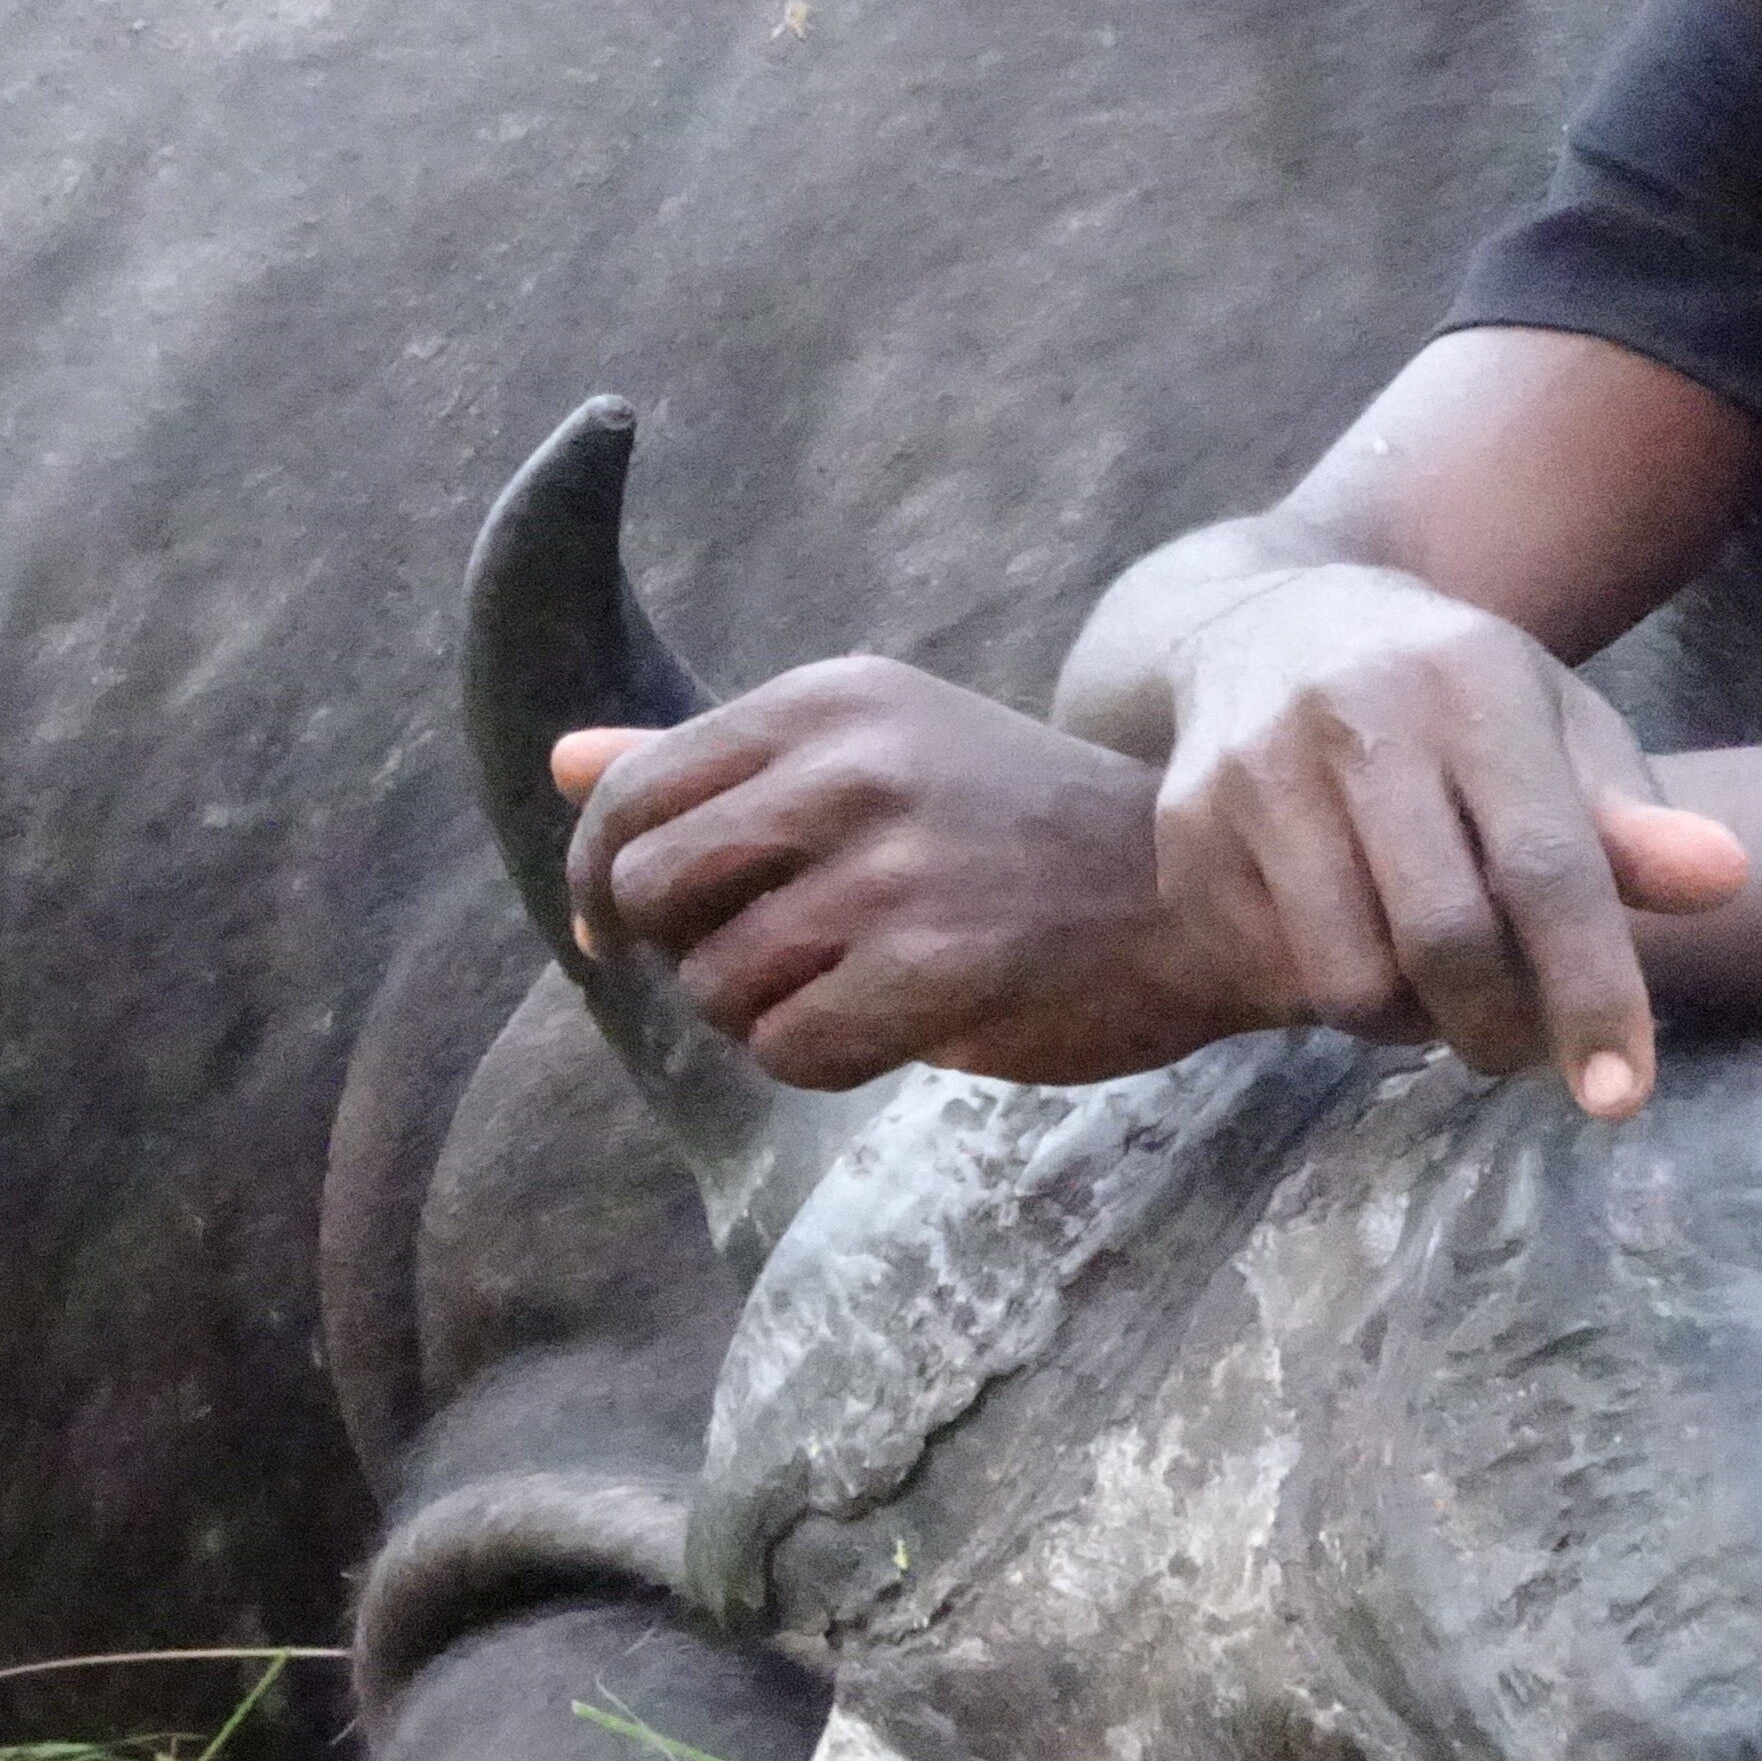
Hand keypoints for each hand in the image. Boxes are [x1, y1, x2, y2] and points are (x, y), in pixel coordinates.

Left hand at [554, 658, 1248, 1091]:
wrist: (1201, 893)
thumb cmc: (1024, 832)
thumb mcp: (879, 755)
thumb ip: (718, 762)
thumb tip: (561, 755)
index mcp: (832, 701)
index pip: (634, 792)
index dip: (600, 877)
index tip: (622, 933)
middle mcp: (854, 767)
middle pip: (653, 888)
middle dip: (680, 950)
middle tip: (755, 966)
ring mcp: (894, 868)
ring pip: (716, 981)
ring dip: (760, 1013)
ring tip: (847, 990)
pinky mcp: (934, 969)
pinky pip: (787, 1047)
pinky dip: (818, 1059)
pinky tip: (888, 1029)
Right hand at [1152, 565, 1746, 1115]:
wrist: (1258, 623)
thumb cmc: (1445, 700)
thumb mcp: (1551, 728)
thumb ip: (1631, 819)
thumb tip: (1727, 881)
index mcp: (1473, 680)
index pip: (1547, 865)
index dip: (1591, 991)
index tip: (1620, 1097)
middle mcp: (1356, 712)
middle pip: (1443, 938)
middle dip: (1499, 1028)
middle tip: (1519, 1048)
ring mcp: (1254, 767)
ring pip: (1345, 979)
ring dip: (1407, 1024)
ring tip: (1429, 985)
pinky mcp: (1184, 827)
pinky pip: (1267, 978)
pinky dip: (1322, 999)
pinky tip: (1346, 943)